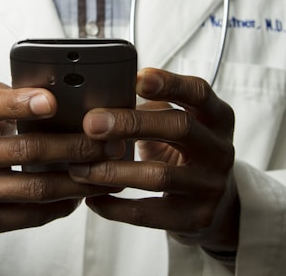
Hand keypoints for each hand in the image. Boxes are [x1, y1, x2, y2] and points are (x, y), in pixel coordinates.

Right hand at [0, 82, 124, 258]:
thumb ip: (8, 96)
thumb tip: (56, 92)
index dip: (20, 103)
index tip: (52, 101)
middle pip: (26, 150)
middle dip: (75, 146)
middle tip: (108, 143)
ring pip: (35, 188)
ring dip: (78, 180)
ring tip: (106, 170)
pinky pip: (30, 215)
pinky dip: (61, 205)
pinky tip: (80, 194)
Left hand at [69, 68, 238, 255]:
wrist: (217, 200)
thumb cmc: (185, 150)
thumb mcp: (178, 123)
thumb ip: (151, 108)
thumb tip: (101, 101)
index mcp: (216, 117)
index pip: (198, 92)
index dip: (169, 83)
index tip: (136, 79)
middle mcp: (219, 149)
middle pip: (179, 127)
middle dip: (131, 123)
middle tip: (91, 123)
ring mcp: (210, 186)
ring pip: (159, 175)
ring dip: (113, 170)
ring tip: (79, 168)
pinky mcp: (196, 218)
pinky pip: (149, 214)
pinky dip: (115, 207)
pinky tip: (93, 198)